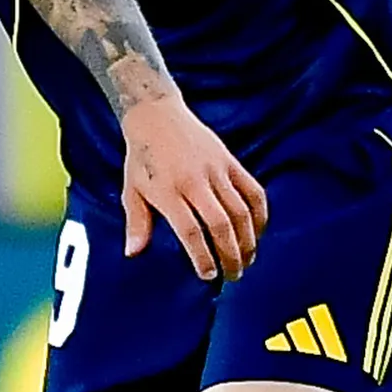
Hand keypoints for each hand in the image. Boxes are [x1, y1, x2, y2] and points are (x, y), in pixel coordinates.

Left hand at [119, 91, 266, 282]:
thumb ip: (136, 223)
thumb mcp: (132, 190)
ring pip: (240, 211)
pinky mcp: (230, 161)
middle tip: (233, 276)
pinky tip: (257, 234)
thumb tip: (133, 253)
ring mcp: (216, 169)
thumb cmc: (141, 159)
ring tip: (247, 261)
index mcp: (167, 190)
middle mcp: (194, 180)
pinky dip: (260, 215)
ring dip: (248, 240)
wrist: (157, 115)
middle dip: (230, 255)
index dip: (202, 256)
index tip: (208, 276)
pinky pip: (253, 191)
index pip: (190, 230)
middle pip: (220, 224)